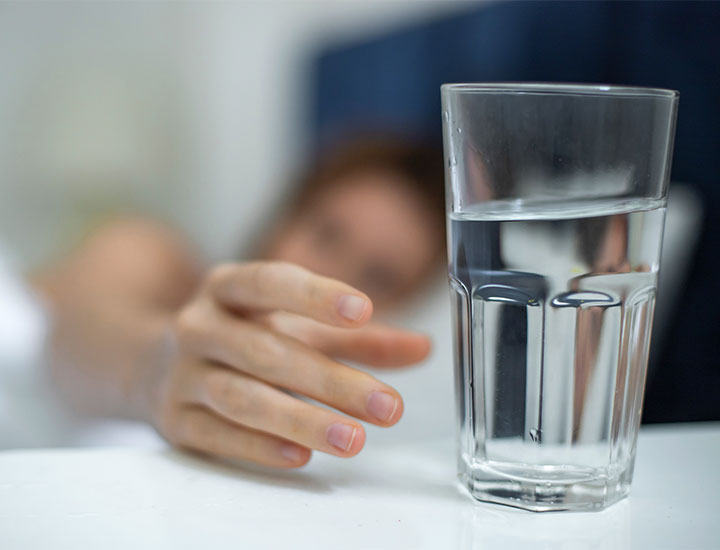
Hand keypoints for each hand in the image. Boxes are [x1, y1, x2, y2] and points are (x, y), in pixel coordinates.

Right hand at [141, 261, 430, 467]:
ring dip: (301, 420)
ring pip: (242, 398)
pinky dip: (260, 448)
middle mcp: (199, 325)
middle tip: (387, 406)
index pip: (269, 282)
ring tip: (354, 439)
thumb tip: (422, 347)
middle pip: (266, 352)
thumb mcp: (293, 324)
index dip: (314, 295)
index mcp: (228, 287)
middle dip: (330, 381)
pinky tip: (303, 456)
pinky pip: (217, 436)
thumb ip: (358, 337)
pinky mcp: (175, 421)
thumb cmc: (243, 334)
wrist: (153, 361)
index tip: (363, 310)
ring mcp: (182, 375)